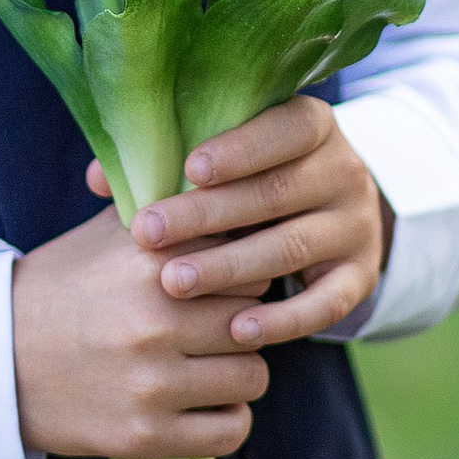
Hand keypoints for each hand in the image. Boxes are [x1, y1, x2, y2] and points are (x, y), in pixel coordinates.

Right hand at [12, 204, 268, 458]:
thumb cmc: (59, 290)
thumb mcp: (104, 234)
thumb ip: (164, 203)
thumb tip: (210, 170)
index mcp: (148, 259)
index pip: (247, 260)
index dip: (241, 271)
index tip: (223, 282)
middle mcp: (154, 319)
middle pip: (256, 318)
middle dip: (242, 321)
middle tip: (215, 326)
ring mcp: (152, 382)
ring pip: (254, 376)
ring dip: (236, 372)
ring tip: (207, 365)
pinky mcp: (145, 435)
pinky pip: (232, 431)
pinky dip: (224, 420)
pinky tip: (200, 404)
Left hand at [110, 96, 393, 349]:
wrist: (332, 220)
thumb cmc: (254, 181)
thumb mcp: (226, 160)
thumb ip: (169, 162)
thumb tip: (99, 178)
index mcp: (312, 127)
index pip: (285, 128)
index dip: (240, 148)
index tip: (188, 170)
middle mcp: (343, 171)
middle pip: (278, 191)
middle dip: (209, 215)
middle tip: (149, 233)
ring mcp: (355, 226)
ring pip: (294, 245)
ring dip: (232, 267)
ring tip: (175, 283)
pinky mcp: (360, 277)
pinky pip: (327, 302)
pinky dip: (284, 319)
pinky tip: (239, 330)